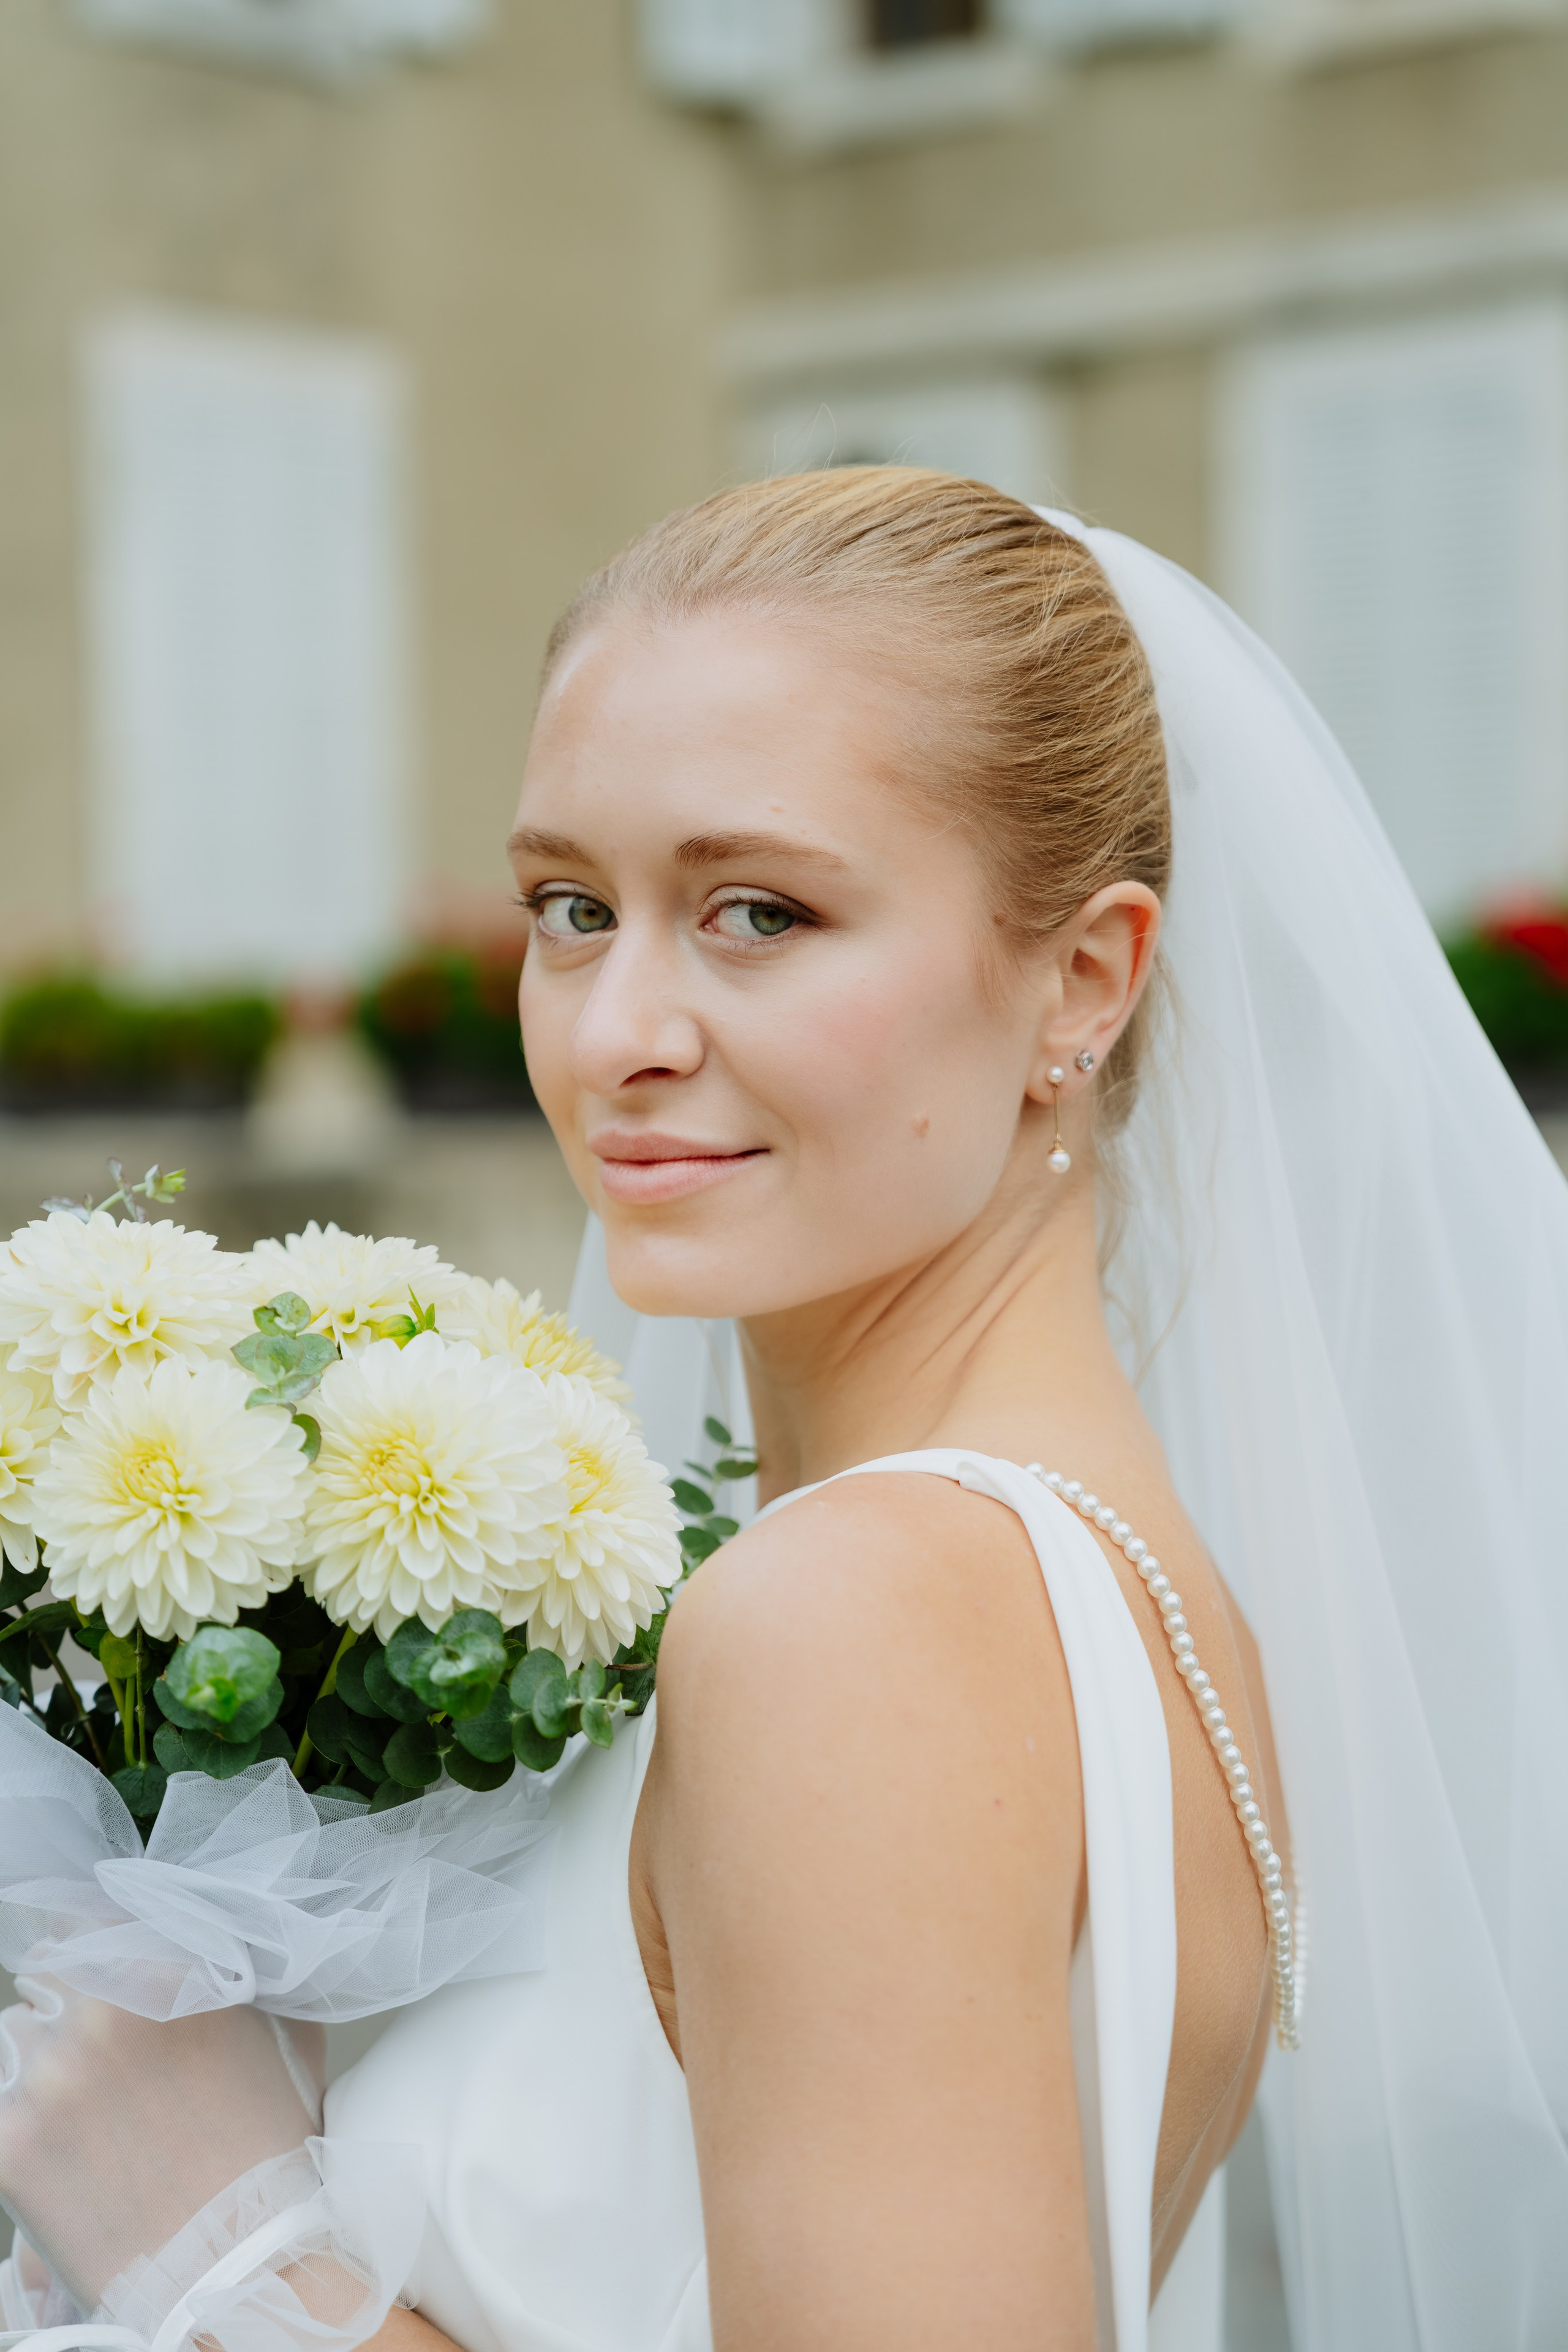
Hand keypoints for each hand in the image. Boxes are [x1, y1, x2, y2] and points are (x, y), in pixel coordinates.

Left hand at [0, 1973, 322, 2309]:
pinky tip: (67, 2151)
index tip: (104, 1970)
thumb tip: (228, 1942)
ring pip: (15, 2037)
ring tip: (92, 2114)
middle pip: (45, 1975)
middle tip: (105, 2055)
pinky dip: (23, 2123)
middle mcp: (96, 2013)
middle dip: (69, 2004)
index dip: (97, 1947)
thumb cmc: (270, 2153)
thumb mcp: (284, 2034)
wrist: (244, 2267)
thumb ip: (248, 1972)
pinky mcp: (7, 2144)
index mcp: (163, 1971)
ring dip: (43, 2063)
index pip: (86, 1918)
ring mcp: (45, 2079)